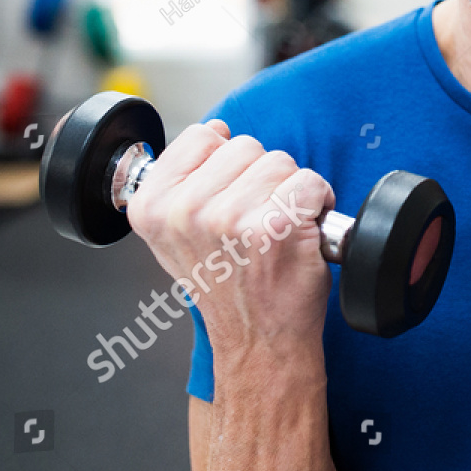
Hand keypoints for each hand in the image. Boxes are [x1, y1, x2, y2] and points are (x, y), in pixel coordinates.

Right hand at [125, 120, 335, 358]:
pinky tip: (300, 233)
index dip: (226, 165)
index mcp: (152, 207)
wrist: (257, 341)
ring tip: (275, 231)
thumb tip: (214, 130)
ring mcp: (230, 218)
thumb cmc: (227, 288)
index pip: (200, 135)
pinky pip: (311, 182)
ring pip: (280, 161)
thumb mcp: (177, 236)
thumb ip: (184, 180)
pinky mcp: (276, 226)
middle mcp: (185, 211)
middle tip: (254, 224)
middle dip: (260, 178)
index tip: (227, 200)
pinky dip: (317, 203)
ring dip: (289, 191)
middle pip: (245, 145)